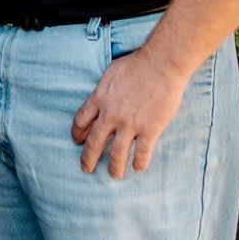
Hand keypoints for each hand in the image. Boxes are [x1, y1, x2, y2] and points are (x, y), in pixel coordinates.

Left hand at [71, 48, 191, 177]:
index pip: (81, 121)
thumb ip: (103, 91)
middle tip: (86, 169)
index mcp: (99, 99)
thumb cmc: (137, 65)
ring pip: (116, 154)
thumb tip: (99, 101)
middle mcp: (110, 114)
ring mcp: (129, 123)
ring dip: (114, 167)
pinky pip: (141, 153)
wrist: (161, 64)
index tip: (78, 141)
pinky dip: (139, 163)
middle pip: (94, 142)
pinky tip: (138, 168)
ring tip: (114, 175)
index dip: (77, 134)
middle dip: (88, 158)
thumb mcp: (110, 75)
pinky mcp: (149, 129)